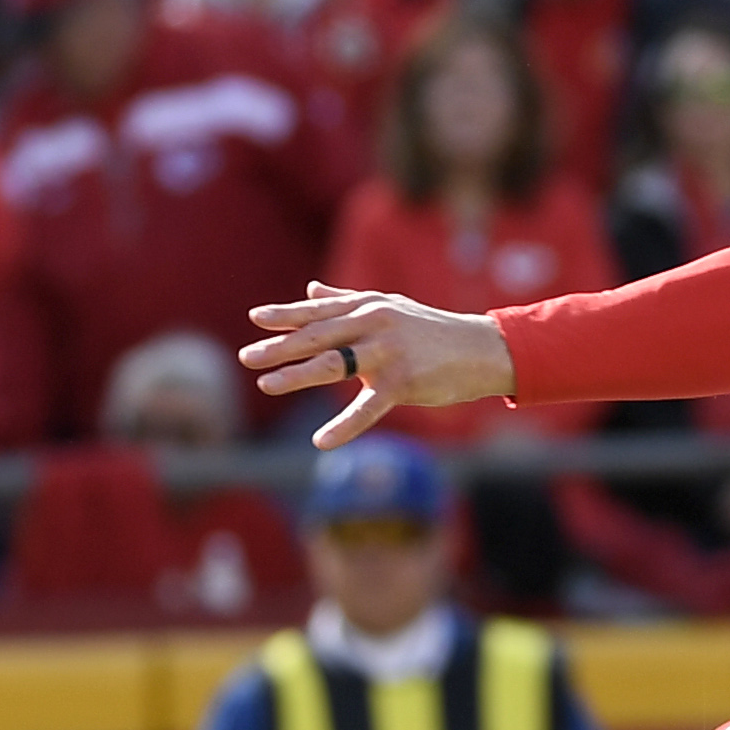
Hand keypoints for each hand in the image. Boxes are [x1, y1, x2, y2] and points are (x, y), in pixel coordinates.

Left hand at [241, 283, 518, 446]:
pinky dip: (344, 426)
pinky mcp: (403, 381)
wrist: (482, 349)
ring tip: (267, 385)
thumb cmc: (432, 330)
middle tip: (248, 357)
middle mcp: (374, 323)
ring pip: (334, 364)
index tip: (255, 319)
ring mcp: (388, 352)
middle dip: (280, 347)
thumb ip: (347, 299)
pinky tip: (321, 441)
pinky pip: (367, 407)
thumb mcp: (389, 306)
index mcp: (368, 306)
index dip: (286, 315)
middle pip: (318, 335)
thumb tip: (311, 288)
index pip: (319, 311)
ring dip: (297, 375)